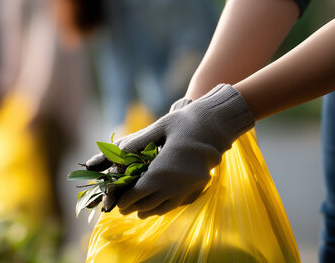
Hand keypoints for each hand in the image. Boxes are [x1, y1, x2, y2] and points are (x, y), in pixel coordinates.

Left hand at [86, 84, 254, 217]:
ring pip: (164, 207)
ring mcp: (188, 189)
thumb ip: (137, 143)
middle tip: (123, 209)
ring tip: (138, 212)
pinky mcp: (198, 188)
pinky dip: (165, 207)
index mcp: (162, 171)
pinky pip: (178, 204)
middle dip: (134, 207)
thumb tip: (116, 156)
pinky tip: (159, 206)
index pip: (138, 193)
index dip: (126, 200)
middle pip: (149, 204)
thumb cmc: (185, 123)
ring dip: (149, 210)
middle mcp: (175, 185)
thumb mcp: (158, 128)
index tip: (118, 203)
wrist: (217, 125)